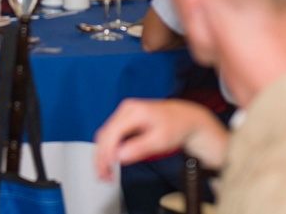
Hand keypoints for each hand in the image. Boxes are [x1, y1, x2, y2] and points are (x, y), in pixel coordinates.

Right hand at [93, 98, 227, 180]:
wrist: (184, 118)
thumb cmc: (176, 127)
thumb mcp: (161, 141)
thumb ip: (140, 148)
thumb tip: (120, 156)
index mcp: (135, 111)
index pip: (113, 132)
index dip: (107, 151)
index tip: (107, 168)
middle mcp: (126, 110)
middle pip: (105, 134)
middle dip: (101, 157)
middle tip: (103, 176)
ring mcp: (124, 114)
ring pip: (105, 136)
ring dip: (102, 155)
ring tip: (104, 173)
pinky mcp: (124, 120)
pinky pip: (110, 135)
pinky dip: (108, 150)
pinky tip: (109, 163)